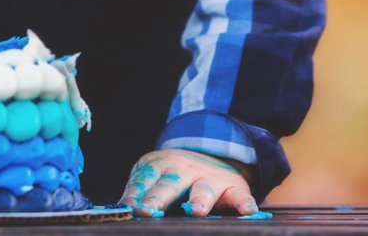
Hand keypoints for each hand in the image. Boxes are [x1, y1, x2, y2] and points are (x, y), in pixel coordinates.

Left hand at [119, 149, 256, 217]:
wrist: (213, 155)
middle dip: (158, 199)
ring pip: (204, 190)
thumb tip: (121, 209)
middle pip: (170, 184)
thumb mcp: (155, 175)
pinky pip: (240, 197)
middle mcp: (185, 169)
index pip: (145, 179)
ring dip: (199, 200)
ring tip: (196, 211)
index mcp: (161, 164)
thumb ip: (140, 191)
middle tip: (147, 211)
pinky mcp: (234, 188)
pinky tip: (246, 211)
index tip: (127, 208)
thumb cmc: (175, 175)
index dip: (135, 194)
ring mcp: (210, 178)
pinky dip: (244, 204)